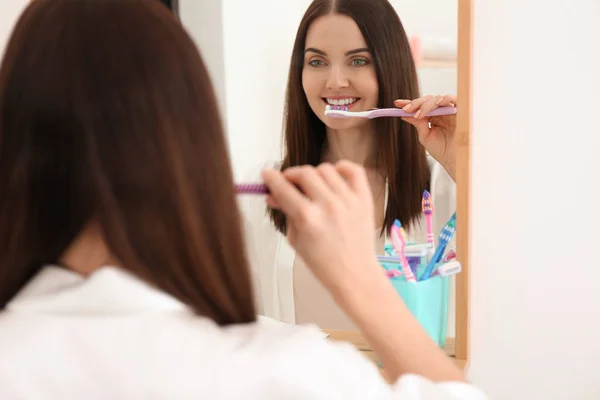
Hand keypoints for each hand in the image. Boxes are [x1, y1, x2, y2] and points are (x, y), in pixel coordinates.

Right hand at [261, 161, 380, 295]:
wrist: (354, 275)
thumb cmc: (324, 263)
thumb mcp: (295, 239)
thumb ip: (286, 213)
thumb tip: (273, 194)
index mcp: (308, 218)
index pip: (283, 187)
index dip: (271, 178)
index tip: (267, 175)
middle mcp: (328, 206)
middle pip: (304, 173)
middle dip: (291, 175)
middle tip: (288, 182)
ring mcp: (349, 201)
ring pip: (326, 169)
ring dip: (314, 174)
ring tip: (312, 186)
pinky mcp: (364, 200)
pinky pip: (354, 170)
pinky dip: (343, 167)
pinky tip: (334, 177)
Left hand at [394, 95, 456, 179]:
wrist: (454, 161)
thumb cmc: (442, 150)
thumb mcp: (425, 136)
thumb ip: (417, 123)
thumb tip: (405, 113)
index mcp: (432, 117)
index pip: (420, 107)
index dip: (409, 103)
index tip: (397, 104)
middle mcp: (441, 112)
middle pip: (428, 100)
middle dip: (415, 103)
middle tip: (406, 109)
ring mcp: (450, 111)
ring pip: (437, 99)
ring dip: (427, 104)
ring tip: (419, 114)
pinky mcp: (461, 111)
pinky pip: (453, 99)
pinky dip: (444, 100)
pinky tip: (436, 105)